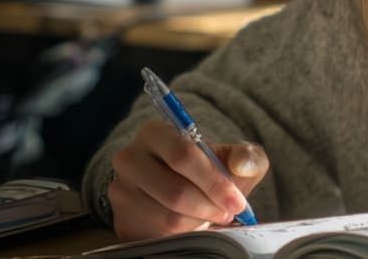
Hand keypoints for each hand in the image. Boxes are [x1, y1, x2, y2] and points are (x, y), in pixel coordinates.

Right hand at [108, 120, 268, 240]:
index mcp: (154, 132)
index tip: (236, 201)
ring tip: (213, 216)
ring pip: (167, 217)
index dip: (213, 181)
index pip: (183, 156)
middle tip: (229, 213)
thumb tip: (241, 164)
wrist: (179, 185)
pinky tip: (194, 224)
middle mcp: (129, 159)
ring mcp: (120, 191)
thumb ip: (246, 156)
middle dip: (210, 206)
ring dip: (199, 222)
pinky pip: (157, 234)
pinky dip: (183, 234)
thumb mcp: (232, 155)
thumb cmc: (207, 167)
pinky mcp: (121, 219)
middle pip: (175, 191)